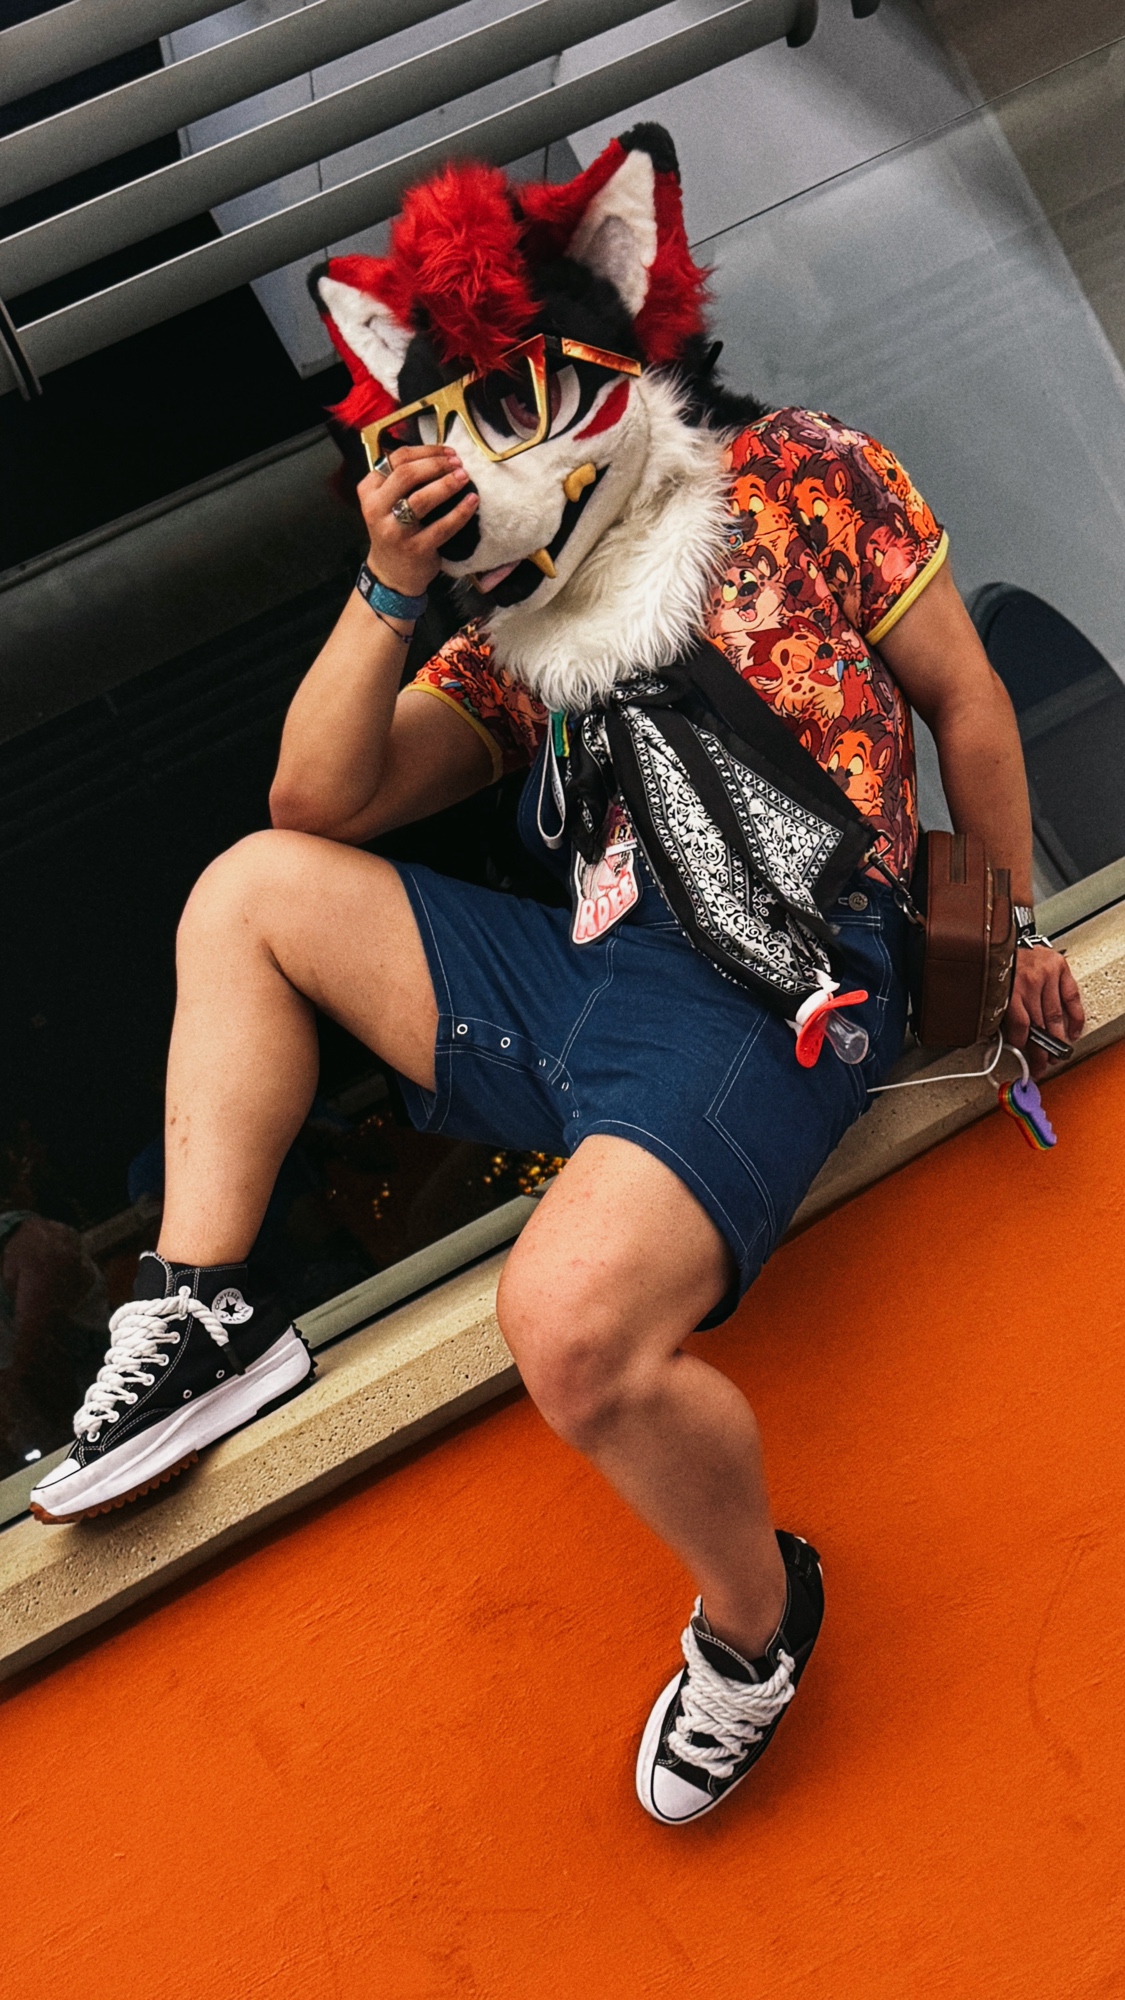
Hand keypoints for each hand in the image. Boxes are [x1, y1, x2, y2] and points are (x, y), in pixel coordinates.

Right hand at [358, 444, 476, 598]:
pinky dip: (460, 512)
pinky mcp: (415, 549)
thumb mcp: (386, 502)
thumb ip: (401, 479)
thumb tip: (439, 455)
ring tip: (463, 477)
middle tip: (457, 464)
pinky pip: (442, 527)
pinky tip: (472, 501)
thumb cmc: (395, 530)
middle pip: (406, 475)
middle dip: (435, 465)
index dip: (425, 451)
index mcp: (369, 491)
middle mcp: (377, 509)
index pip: (396, 459)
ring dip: (446, 484)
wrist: (391, 573)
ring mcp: (395, 531)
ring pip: (421, 499)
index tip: (447, 452)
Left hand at [1004, 944, 1084, 1078]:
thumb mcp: (990, 991)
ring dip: (1057, 1039)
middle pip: (1038, 1024)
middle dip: (1041, 1049)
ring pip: (1054, 1015)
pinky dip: (1074, 1017)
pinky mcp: (1059, 967)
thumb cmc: (996, 966)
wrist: (1004, 940)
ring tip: (1057, 1054)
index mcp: (1007, 988)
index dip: (1021, 1043)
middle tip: (1041, 1064)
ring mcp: (1046, 974)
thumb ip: (997, 1013)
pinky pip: (1071, 998)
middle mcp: (1028, 981)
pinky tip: (1072, 1032)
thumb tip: (1004, 1041)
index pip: (1020, 1025)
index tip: (1022, 1055)